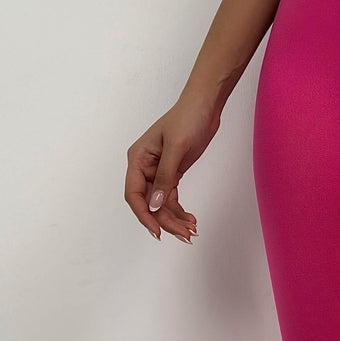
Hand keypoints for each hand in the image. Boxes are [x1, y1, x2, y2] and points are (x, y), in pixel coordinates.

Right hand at [124, 88, 220, 241]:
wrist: (206, 105)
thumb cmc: (188, 118)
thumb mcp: (177, 147)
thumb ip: (165, 177)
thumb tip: (155, 204)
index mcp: (138, 158)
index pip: (134, 194)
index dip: (144, 215)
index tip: (157, 231)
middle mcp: (144, 167)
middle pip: (149, 202)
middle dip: (165, 220)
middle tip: (183, 235)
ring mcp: (158, 171)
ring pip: (161, 204)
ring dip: (174, 219)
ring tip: (191, 231)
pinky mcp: (172, 173)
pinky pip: (171, 198)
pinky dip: (179, 210)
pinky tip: (190, 220)